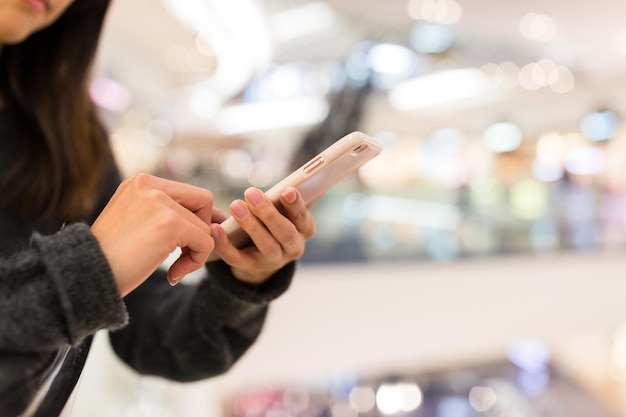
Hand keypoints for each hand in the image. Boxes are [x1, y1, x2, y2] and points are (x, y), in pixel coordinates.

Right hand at [91, 174, 214, 295]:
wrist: (85, 277)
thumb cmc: (111, 259)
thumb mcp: (137, 224)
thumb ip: (168, 215)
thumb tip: (212, 221)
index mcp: (141, 182)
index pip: (191, 193)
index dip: (195, 220)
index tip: (182, 245)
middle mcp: (149, 185)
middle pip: (204, 202)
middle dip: (201, 230)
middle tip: (182, 255)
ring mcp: (160, 201)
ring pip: (205, 226)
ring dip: (196, 252)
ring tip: (174, 269)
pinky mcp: (170, 222)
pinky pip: (205, 242)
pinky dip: (196, 262)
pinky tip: (173, 275)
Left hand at [210, 187, 315, 284]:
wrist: (262, 255)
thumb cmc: (276, 221)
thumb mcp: (287, 210)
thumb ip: (293, 196)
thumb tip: (308, 175)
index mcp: (305, 230)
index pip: (303, 218)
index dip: (296, 205)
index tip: (287, 189)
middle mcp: (293, 248)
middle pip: (284, 232)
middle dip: (268, 213)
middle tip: (252, 193)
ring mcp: (273, 261)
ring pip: (265, 245)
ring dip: (250, 225)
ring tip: (235, 205)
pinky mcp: (251, 268)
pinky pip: (237, 259)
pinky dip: (225, 245)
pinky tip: (215, 229)